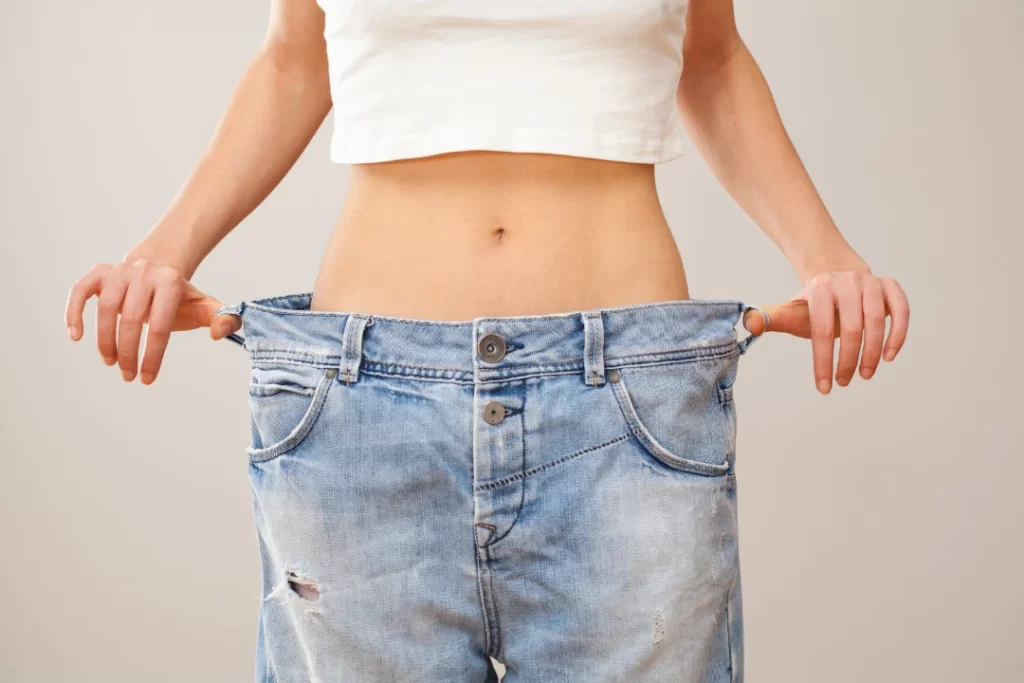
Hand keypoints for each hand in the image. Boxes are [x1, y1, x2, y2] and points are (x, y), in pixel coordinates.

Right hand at [64, 258, 242, 383]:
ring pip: (106, 308)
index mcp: (171, 282)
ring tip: (111, 361)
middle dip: (129, 352)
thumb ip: (222, 319)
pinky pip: (80, 291)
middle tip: (127, 375)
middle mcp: (144, 273)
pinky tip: (76, 335)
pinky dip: (73, 312)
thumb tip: (221, 333)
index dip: (153, 355)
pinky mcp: (99, 272)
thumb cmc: (181, 297)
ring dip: (105, 340)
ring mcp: (119, 271)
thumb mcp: (205, 307)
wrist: (160, 266)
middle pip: (132, 319)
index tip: (147, 378)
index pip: (160, 325)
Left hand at [742, 271, 908, 393]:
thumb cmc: (814, 304)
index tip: (824, 388)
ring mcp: (871, 283)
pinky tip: (889, 356)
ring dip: (872, 352)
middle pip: (851, 328)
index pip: (821, 331)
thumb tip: (749, 324)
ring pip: (876, 321)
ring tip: (866, 374)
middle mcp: (846, 282)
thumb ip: (771, 319)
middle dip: (848, 360)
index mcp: (819, 289)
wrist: (836, 276)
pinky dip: (898, 334)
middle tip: (846, 382)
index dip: (823, 361)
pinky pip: (901, 310)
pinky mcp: (891, 287)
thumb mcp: (791, 311)